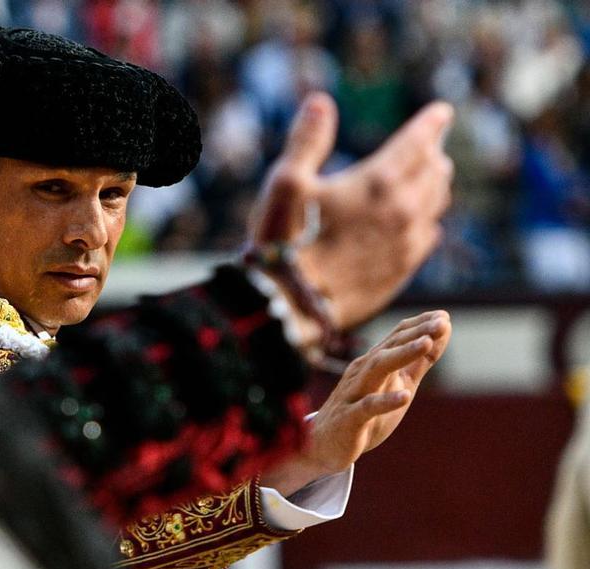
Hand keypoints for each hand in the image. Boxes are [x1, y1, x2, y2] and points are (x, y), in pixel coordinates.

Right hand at [248, 93, 453, 330]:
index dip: (431, 123)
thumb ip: (307, 140)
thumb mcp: (286, 184)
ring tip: (431, 175)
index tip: (441, 112)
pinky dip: (428, 219)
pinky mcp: (402, 270)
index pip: (418, 141)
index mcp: (378, 181)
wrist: (292, 308)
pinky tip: (421, 222)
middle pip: (434, 171)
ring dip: (435, 184)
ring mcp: (406, 243)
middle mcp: (403, 209)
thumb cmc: (283, 244)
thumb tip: (320, 102)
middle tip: (431, 144)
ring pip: (436, 203)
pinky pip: (428, 236)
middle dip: (432, 153)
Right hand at [260, 310, 451, 495]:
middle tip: (441, 323)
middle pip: (389, 348)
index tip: (444, 316)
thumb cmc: (363, 413)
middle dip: (415, 334)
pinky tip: (405, 397)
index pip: (396, 338)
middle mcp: (362, 373)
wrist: (322, 445)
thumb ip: (418, 363)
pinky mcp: (349, 419)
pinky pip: (366, 407)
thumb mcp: (397, 386)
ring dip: (402, 354)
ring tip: (426, 343)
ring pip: (377, 369)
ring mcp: (354, 394)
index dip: (419, 326)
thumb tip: (442, 333)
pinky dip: (385, 401)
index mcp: (373, 364)